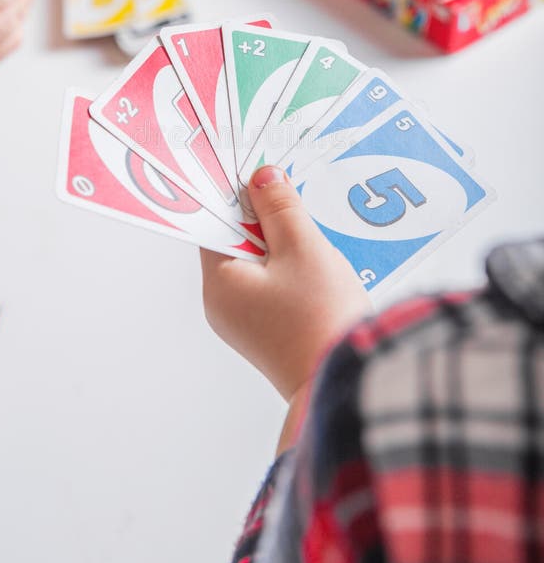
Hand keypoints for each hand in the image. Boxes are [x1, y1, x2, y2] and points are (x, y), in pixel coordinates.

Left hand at [200, 166, 369, 403]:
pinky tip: (318, 274)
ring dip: (284, 247)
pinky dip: (292, 272)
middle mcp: (223, 304)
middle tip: (297, 211)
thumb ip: (280, 208)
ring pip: (258, 264)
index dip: (238, 196)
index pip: (214, 222)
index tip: (262, 177)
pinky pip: (272, 287)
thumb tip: (261, 176)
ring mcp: (245, 322)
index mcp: (220, 282)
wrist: (348, 386)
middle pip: (237, 242)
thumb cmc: (322, 320)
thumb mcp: (303, 249)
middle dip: (268, 222)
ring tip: (314, 249)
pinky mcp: (268, 333)